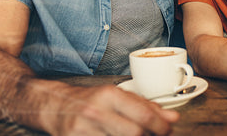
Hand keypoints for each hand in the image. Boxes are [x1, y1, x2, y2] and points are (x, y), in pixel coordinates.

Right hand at [47, 84, 178, 135]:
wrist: (54, 106)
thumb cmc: (90, 100)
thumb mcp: (117, 96)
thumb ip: (145, 106)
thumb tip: (172, 118)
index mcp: (109, 95)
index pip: (143, 114)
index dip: (160, 126)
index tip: (168, 130)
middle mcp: (96, 111)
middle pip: (135, 133)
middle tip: (155, 135)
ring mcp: (84, 130)